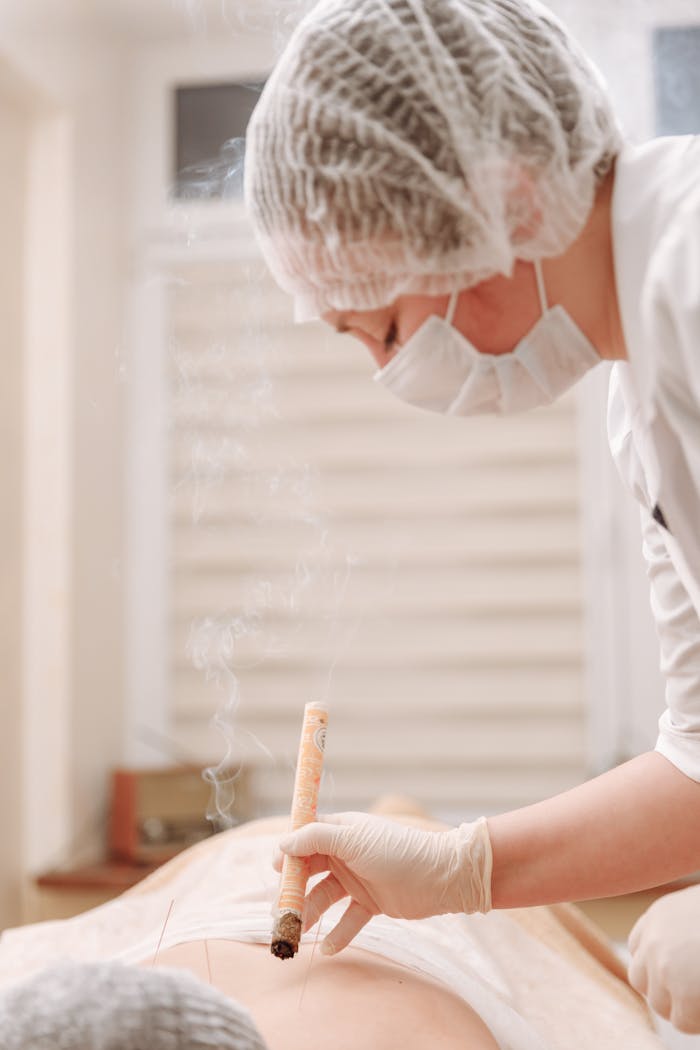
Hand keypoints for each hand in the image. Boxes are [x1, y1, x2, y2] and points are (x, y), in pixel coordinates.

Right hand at [274, 811, 491, 954]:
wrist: (441, 877)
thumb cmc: (397, 851)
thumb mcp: (354, 840)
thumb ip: (316, 839)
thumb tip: (282, 844)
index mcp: (340, 831)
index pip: (304, 838)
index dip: (288, 854)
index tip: (275, 871)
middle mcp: (345, 854)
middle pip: (309, 871)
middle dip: (294, 891)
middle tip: (281, 913)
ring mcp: (357, 879)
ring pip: (324, 898)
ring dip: (310, 915)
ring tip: (299, 934)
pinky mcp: (371, 903)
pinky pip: (348, 920)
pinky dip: (339, 934)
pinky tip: (329, 949)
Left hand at [628, 884, 699, 1031]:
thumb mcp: (696, 908)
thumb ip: (681, 927)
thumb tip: (684, 954)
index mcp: (660, 914)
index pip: (638, 947)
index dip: (656, 964)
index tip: (679, 972)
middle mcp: (654, 938)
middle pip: (641, 978)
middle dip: (663, 989)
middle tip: (693, 991)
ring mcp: (664, 965)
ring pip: (659, 1003)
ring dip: (681, 1007)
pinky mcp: (684, 992)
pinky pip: (683, 1021)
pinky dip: (697, 1021)